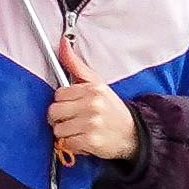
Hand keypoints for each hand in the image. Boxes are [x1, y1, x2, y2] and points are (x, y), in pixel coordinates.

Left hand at [49, 41, 138, 163]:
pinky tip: (85, 140)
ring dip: (67, 133)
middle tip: (74, 120)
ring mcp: (91, 123)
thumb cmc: (112, 110)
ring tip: (81, 131)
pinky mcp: (91, 141)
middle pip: (54, 111)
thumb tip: (63, 43)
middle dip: (61, 118)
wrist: (134, 135)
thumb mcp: (98, 85)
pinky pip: (67, 143)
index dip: (64, 102)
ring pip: (58, 129)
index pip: (59, 94)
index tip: (74, 106)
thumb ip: (77, 66)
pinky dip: (73, 145)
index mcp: (92, 90)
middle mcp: (92, 105)